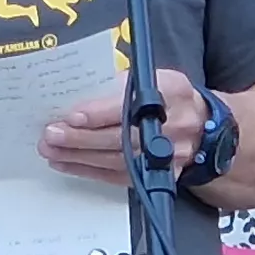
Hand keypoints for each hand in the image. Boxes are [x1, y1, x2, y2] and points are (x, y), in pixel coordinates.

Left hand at [43, 67, 205, 185]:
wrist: (204, 127)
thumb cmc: (170, 97)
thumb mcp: (152, 77)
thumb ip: (120, 84)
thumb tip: (79, 94)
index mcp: (172, 93)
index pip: (130, 106)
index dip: (99, 113)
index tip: (71, 116)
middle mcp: (173, 127)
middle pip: (121, 138)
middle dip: (80, 138)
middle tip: (50, 135)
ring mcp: (167, 156)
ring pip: (116, 161)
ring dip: (78, 156)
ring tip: (50, 149)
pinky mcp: (158, 175)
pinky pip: (117, 177)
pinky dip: (88, 170)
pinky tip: (67, 163)